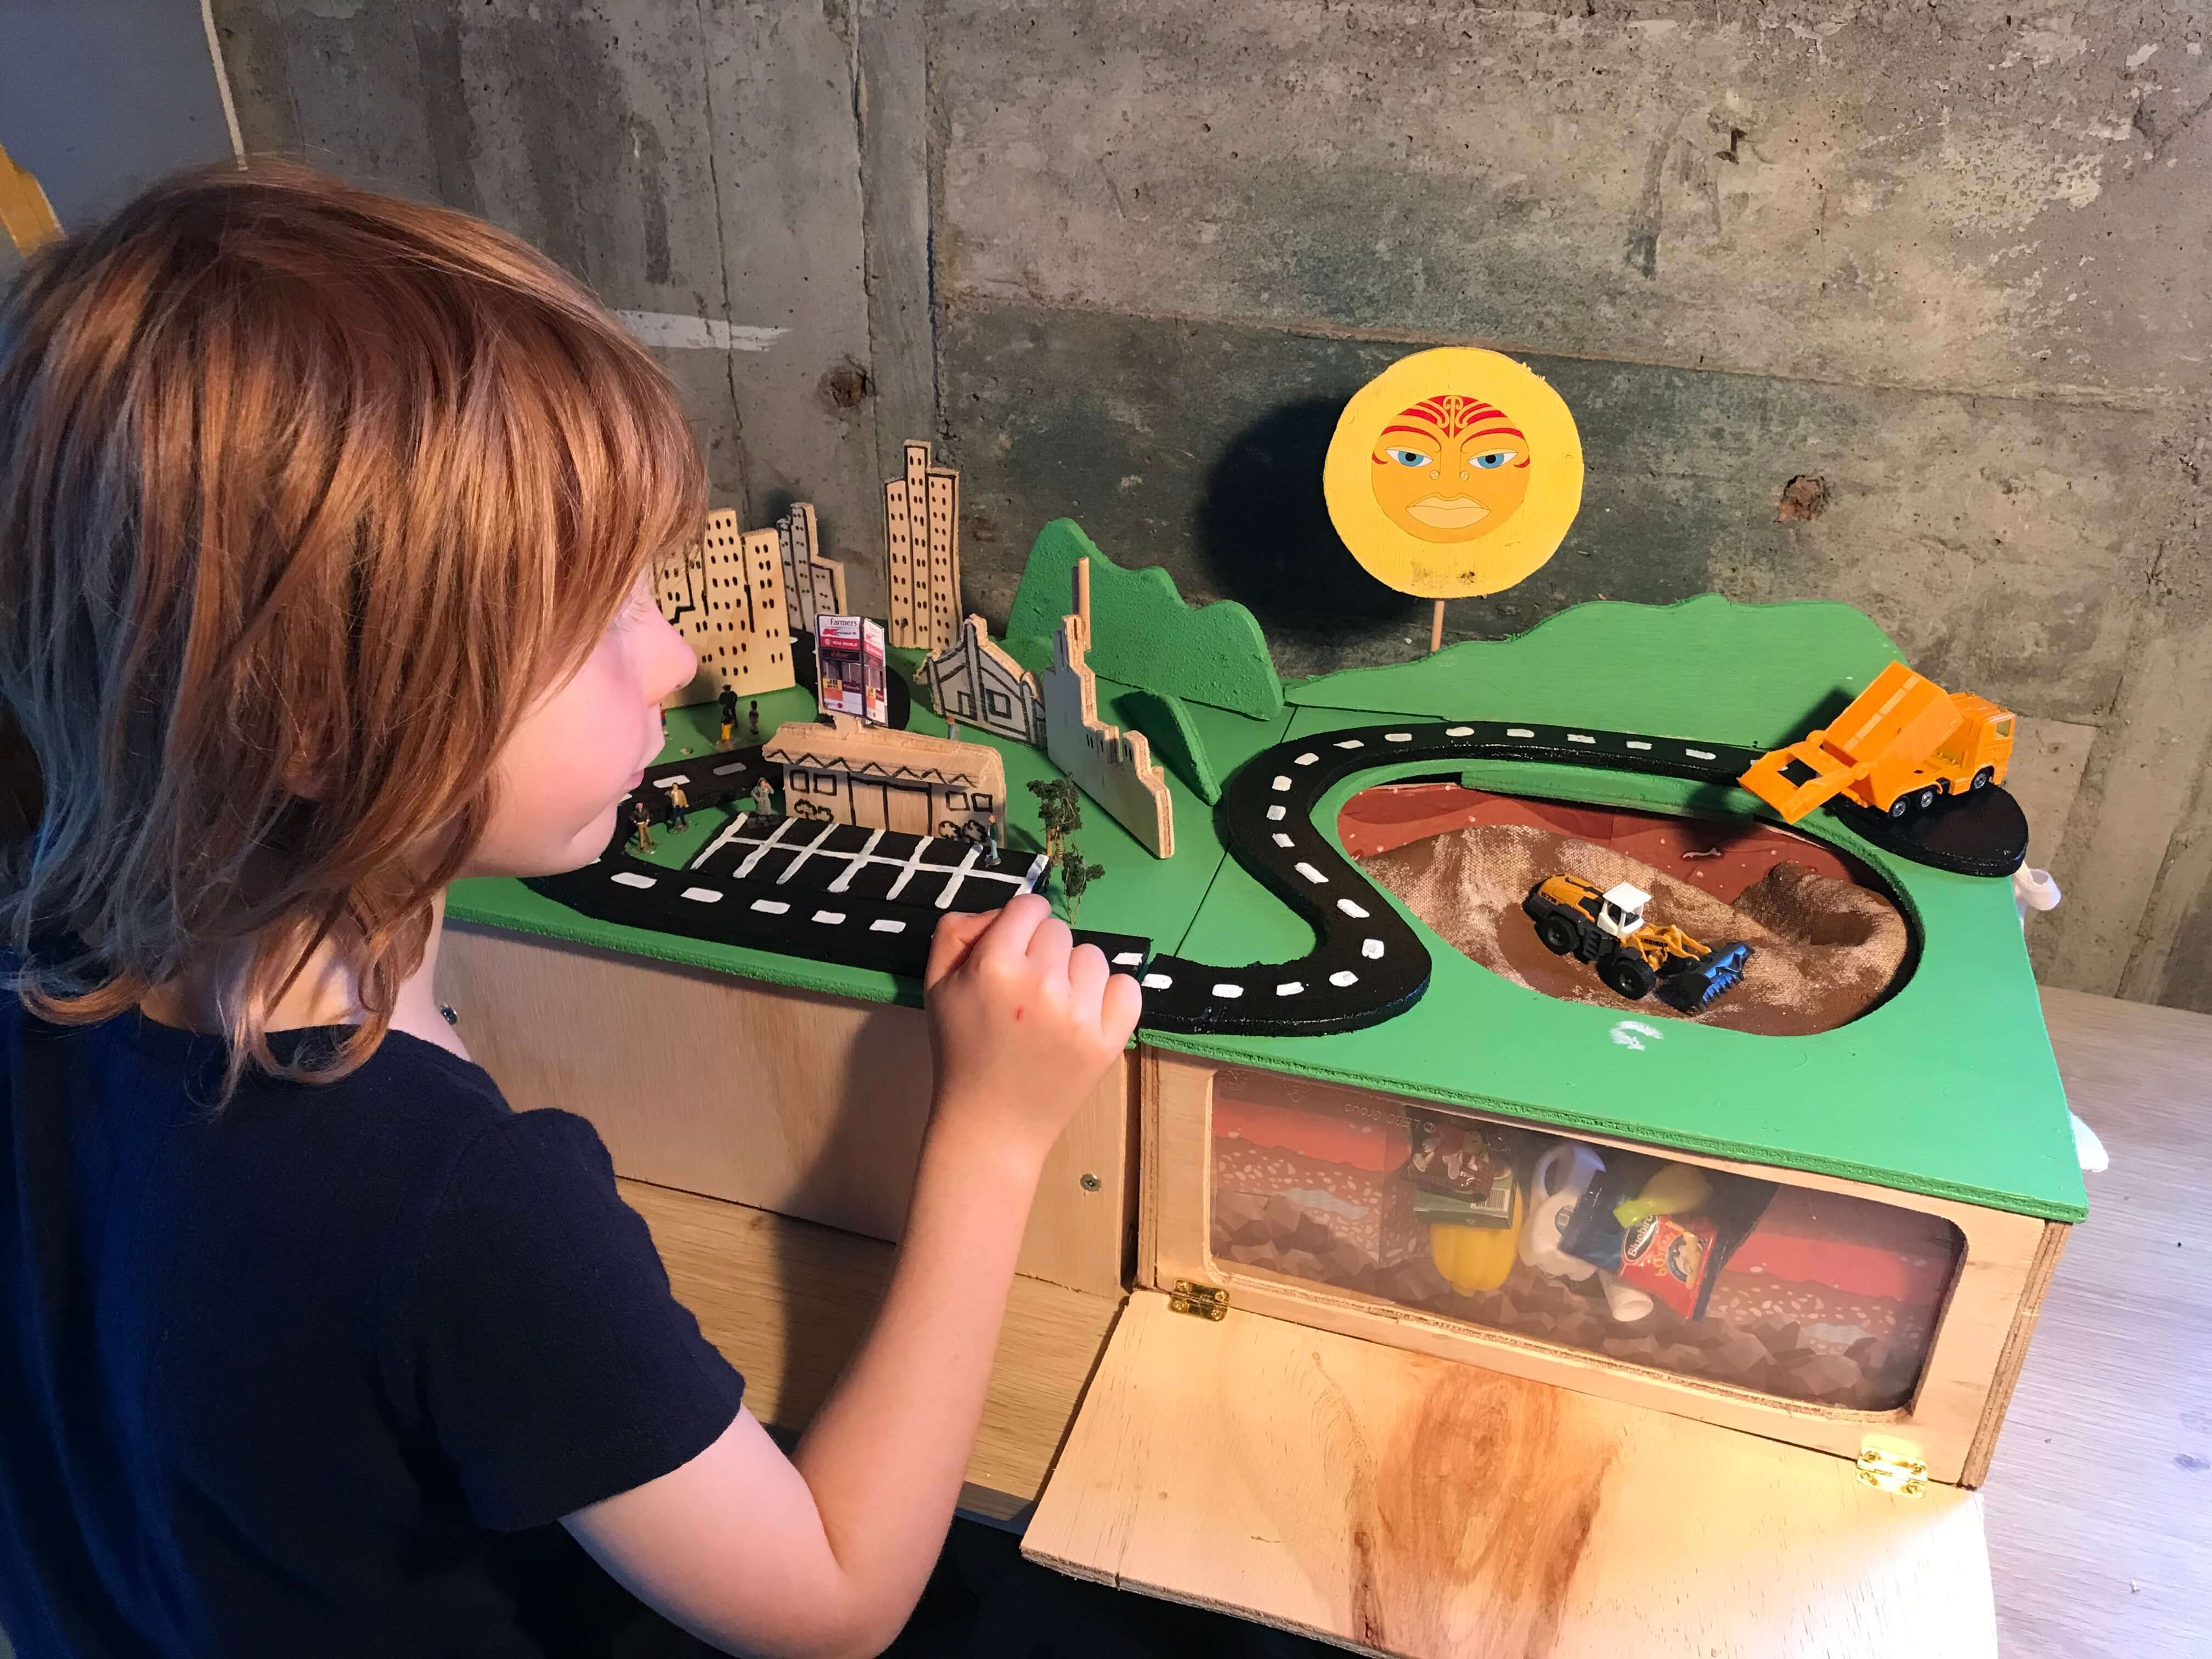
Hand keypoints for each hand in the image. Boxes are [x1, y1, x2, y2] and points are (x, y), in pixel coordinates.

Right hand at [922, 894, 1140, 1172]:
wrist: (991, 1124)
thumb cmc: (960, 1051)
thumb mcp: (936, 984)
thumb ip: (958, 932)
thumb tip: (1002, 912)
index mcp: (996, 965)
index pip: (1029, 906)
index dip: (1019, 925)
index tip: (1014, 950)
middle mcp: (1042, 983)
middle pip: (1059, 931)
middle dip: (1042, 952)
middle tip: (1025, 991)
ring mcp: (1080, 1014)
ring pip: (1092, 957)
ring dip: (1074, 975)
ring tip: (1051, 1008)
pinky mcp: (1109, 1041)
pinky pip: (1127, 987)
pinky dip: (1110, 996)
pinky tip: (1085, 1015)